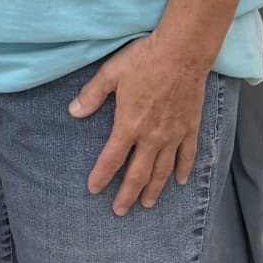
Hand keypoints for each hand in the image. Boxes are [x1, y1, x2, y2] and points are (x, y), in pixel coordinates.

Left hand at [69, 32, 208, 215]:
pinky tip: (179, 182)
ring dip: (154, 190)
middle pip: (138, 173)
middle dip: (127, 194)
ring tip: (147, 205)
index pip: (112, 158)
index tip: (94, 190)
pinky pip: (186, 155)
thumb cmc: (143, 59)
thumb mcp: (111, 73)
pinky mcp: (190, 128)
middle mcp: (151, 137)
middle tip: (119, 210)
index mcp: (129, 124)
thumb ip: (92, 95)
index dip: (102, 176)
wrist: (181, 52)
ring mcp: (173, 135)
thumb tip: (73, 112)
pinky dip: (183, 170)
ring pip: (162, 170)